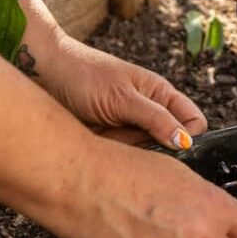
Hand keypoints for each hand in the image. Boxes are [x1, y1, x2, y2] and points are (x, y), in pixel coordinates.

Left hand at [36, 36, 206, 149]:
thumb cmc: (84, 75)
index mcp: (161, 95)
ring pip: (149, 157)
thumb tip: (185, 141)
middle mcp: (149, 114)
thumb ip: (156, 119)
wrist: (43, 76)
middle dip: (161, 154)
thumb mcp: (123, 97)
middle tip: (139, 153)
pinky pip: (126, 161)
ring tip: (115, 150)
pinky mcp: (112, 144)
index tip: (173, 150)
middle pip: (172, 145)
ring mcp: (130, 130)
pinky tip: (105, 155)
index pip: (193, 123)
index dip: (189, 138)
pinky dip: (119, 162)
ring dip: (137, 160)